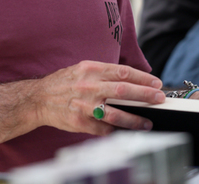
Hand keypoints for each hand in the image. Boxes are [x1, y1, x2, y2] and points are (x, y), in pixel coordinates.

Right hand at [33, 60, 164, 135]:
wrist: (39, 98)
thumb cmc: (65, 82)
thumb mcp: (84, 68)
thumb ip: (106, 72)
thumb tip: (132, 79)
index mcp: (91, 70)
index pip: (123, 72)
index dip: (142, 78)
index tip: (156, 83)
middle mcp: (89, 86)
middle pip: (122, 91)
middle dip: (145, 96)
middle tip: (159, 99)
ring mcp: (84, 106)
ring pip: (115, 114)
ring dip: (134, 119)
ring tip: (148, 122)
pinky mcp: (79, 122)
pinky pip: (103, 129)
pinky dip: (116, 130)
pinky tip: (126, 131)